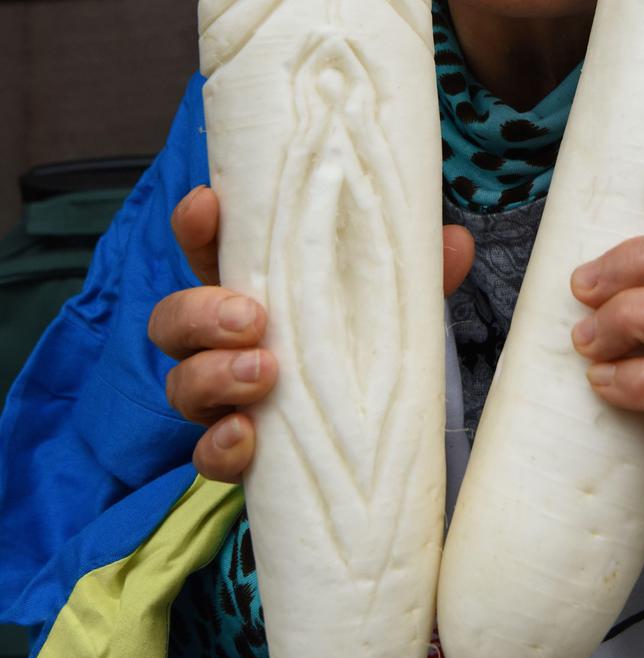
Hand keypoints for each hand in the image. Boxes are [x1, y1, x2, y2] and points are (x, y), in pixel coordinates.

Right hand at [150, 185, 474, 484]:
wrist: (373, 440)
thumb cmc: (366, 348)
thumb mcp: (392, 306)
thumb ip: (416, 275)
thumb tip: (455, 242)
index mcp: (252, 290)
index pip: (207, 248)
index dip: (196, 225)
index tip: (208, 204)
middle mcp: (220, 343)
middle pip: (173, 319)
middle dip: (201, 312)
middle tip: (252, 318)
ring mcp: (219, 399)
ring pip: (181, 384)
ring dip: (214, 376)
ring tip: (265, 373)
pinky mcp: (231, 452)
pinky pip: (205, 453)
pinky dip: (218, 446)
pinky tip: (246, 437)